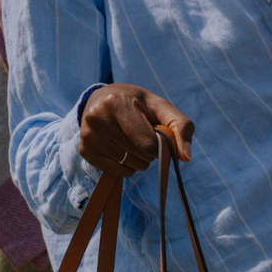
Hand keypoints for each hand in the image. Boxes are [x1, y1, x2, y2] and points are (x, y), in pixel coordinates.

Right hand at [80, 85, 194, 174]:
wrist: (101, 99)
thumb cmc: (136, 104)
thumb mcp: (160, 107)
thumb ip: (181, 127)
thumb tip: (186, 158)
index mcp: (116, 104)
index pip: (148, 144)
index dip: (158, 145)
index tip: (154, 134)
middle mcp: (97, 119)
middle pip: (139, 156)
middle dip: (147, 152)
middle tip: (140, 135)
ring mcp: (88, 136)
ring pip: (129, 166)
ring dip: (137, 160)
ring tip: (130, 141)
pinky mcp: (85, 151)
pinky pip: (117, 172)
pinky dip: (126, 167)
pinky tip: (121, 150)